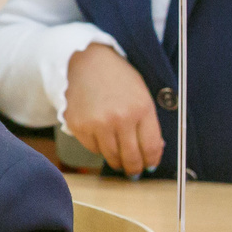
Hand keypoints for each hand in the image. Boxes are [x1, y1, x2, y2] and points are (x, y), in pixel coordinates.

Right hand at [62, 43, 163, 175]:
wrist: (87, 61)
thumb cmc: (118, 78)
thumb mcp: (142, 95)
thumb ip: (149, 123)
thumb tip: (153, 152)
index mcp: (141, 108)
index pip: (151, 148)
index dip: (152, 161)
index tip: (150, 165)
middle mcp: (120, 118)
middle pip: (131, 158)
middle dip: (134, 168)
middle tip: (134, 170)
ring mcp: (97, 123)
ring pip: (111, 157)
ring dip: (117, 161)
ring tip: (119, 158)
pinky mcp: (79, 126)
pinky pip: (93, 149)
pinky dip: (99, 148)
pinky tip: (102, 138)